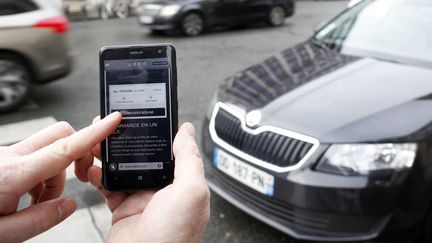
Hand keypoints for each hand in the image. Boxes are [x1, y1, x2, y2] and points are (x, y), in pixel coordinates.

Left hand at [0, 112, 121, 242]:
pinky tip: (25, 199)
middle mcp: (10, 158)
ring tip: (37, 203)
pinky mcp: (2, 159)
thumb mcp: (3, 234)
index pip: (64, 148)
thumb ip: (41, 219)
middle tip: (72, 182)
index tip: (114, 120)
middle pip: (60, 134)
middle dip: (76, 154)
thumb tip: (69, 205)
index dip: (94, 133)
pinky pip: (33, 158)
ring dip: (54, 174)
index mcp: (12, 175)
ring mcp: (5, 155)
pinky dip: (40, 177)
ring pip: (48, 150)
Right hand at [87, 122, 209, 242]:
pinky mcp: (123, 208)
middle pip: (144, 157)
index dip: (157, 133)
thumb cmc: (173, 237)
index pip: (171, 150)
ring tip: (99, 144)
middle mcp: (164, 191)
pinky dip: (99, 176)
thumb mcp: (191, 192)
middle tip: (113, 128)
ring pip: (124, 168)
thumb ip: (189, 159)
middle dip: (128, 141)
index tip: (143, 117)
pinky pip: (109, 186)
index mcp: (183, 184)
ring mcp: (142, 199)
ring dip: (110, 155)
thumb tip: (187, 131)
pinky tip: (94, 168)